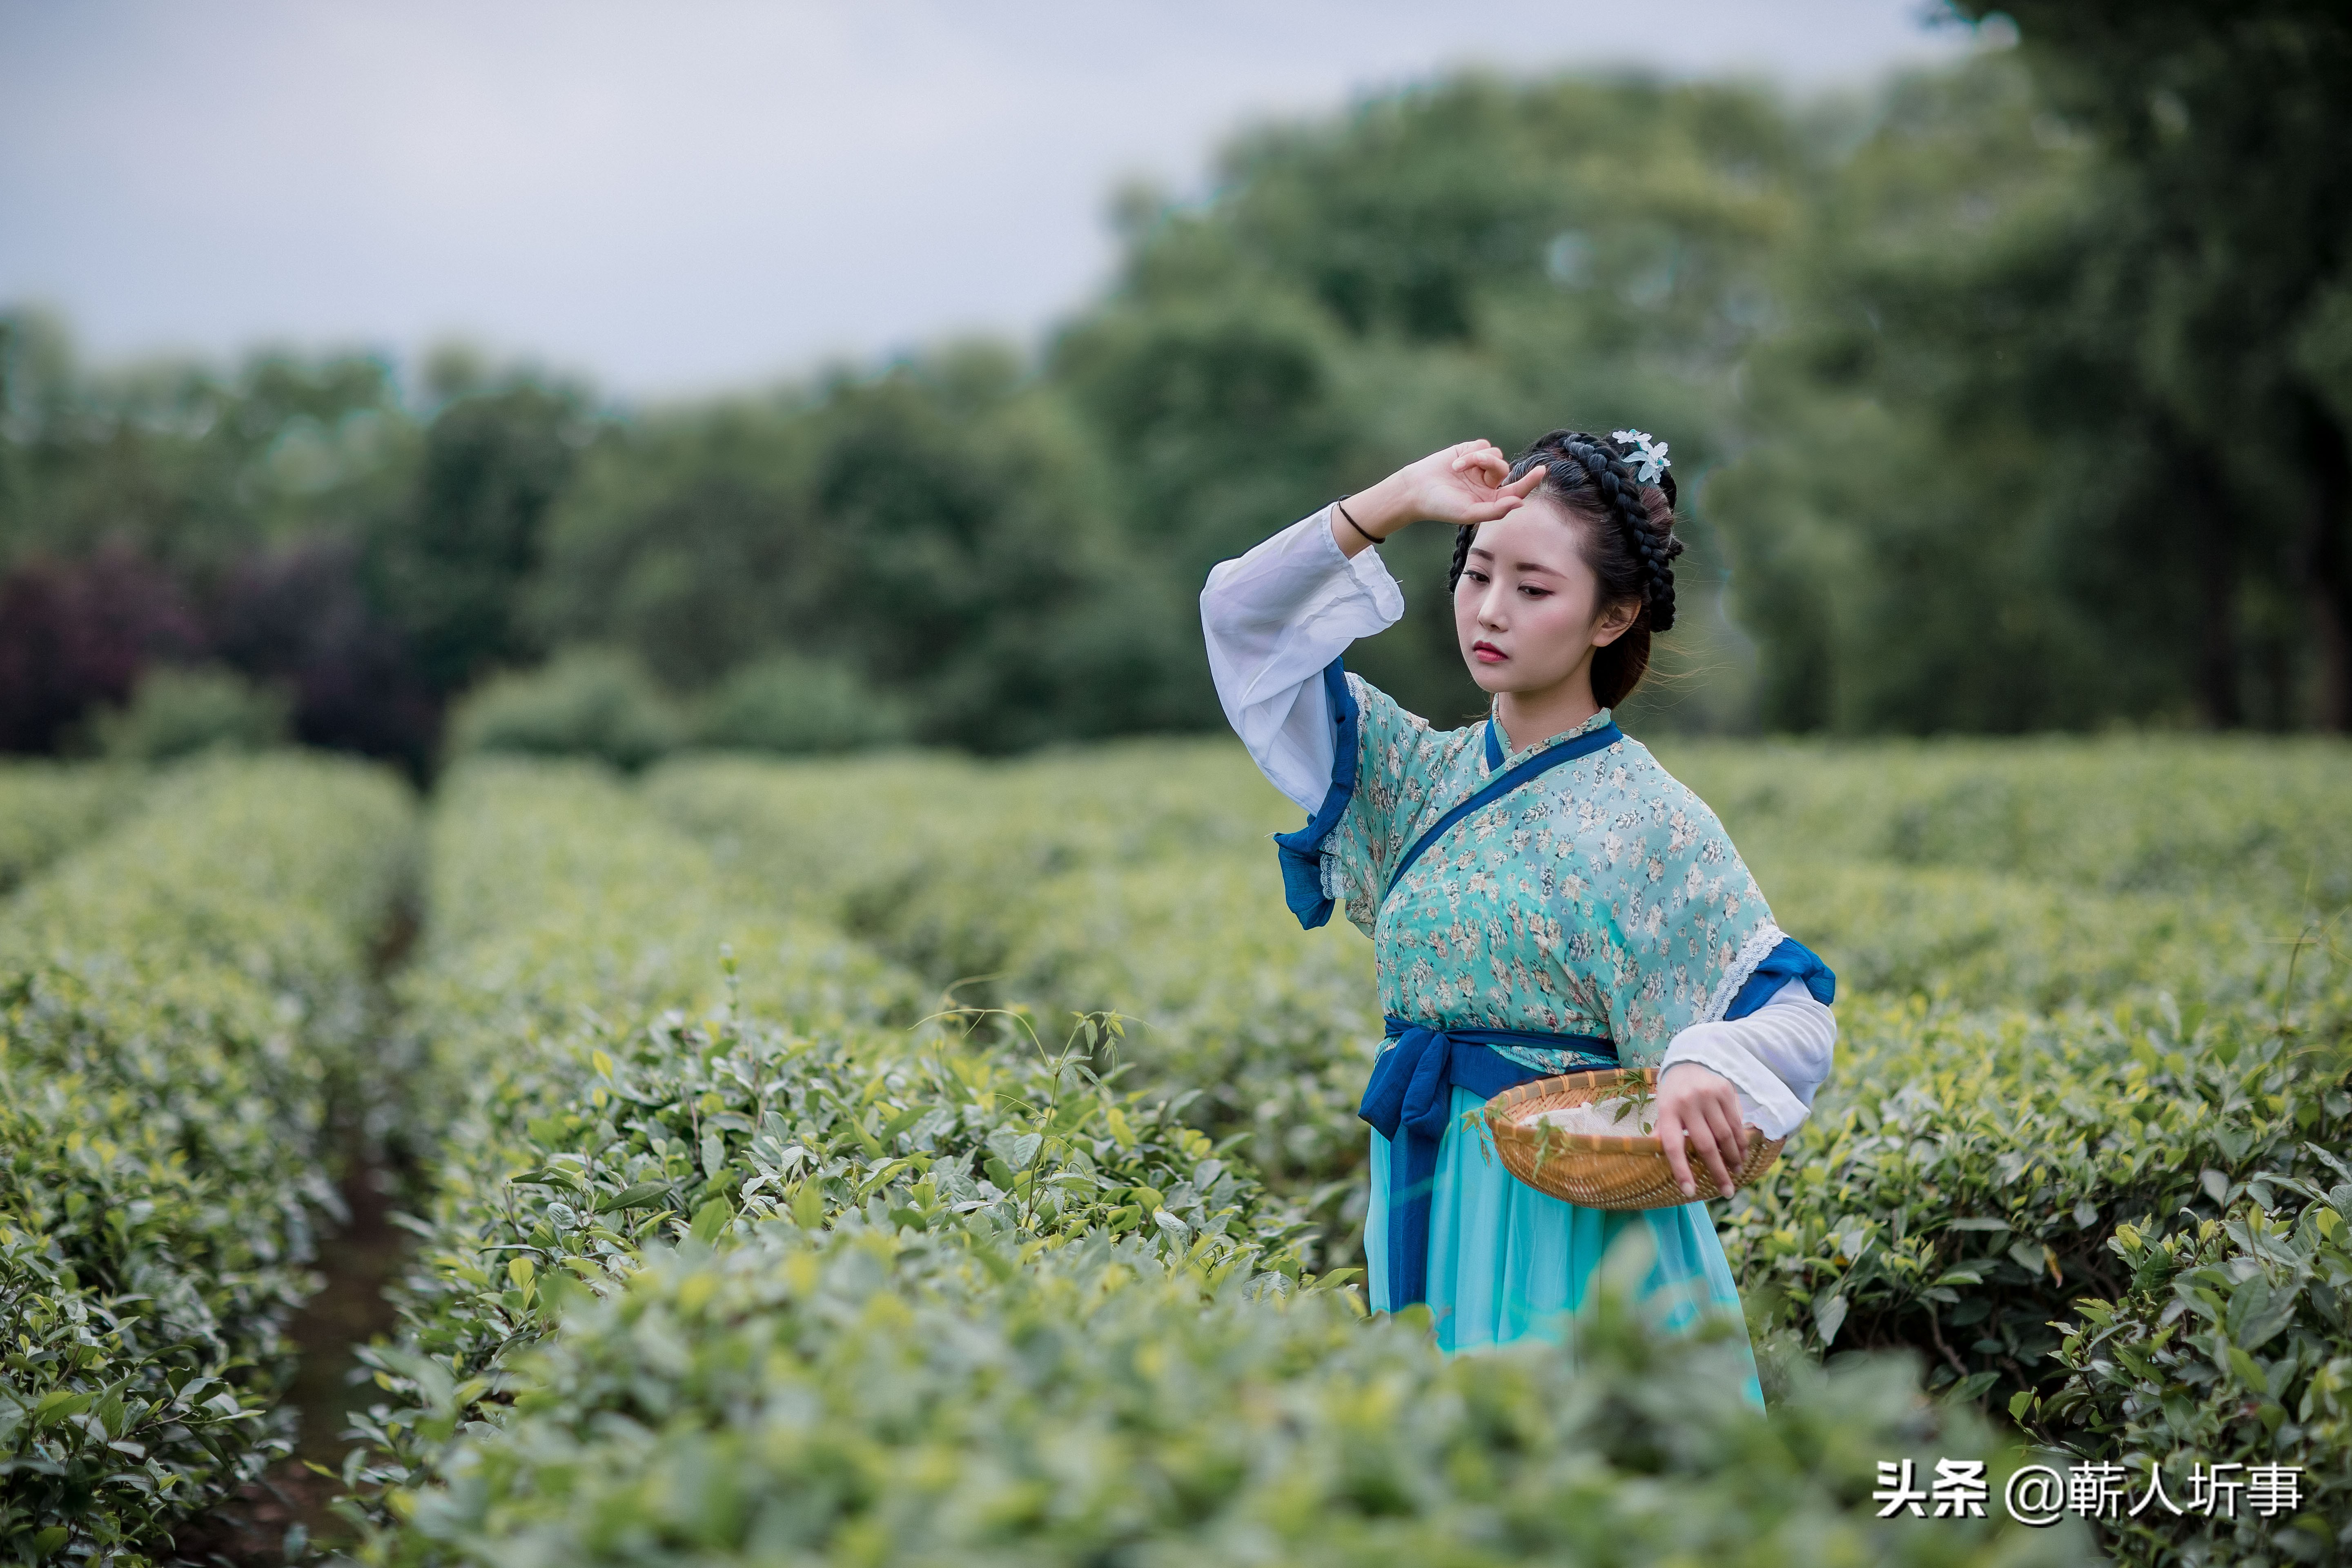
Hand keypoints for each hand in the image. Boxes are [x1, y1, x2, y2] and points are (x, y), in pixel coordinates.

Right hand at [1332, 440, 1547, 555]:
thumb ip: (1496, 510)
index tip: (1543, 470)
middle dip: (1493, 467)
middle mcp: (1489, 483)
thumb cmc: (1442, 506)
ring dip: (1479, 459)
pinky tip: (1456, 462)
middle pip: (1506, 468)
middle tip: (1479, 472)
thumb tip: (1519, 503)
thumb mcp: (1470, 513)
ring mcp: (1480, 467)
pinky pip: (1484, 445)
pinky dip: (1472, 452)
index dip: (1530, 481)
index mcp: (1492, 500)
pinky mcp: (1470, 451)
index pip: (1517, 490)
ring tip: (1459, 467)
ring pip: (1495, 455)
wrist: (1416, 489)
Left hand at [1654, 1063, 1748, 1199]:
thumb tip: (1650, 1157)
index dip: (1681, 1170)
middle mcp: (1688, 1103)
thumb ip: (1661, 1131)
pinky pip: (1737, 1123)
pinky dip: (1741, 1142)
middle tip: (1726, 1191)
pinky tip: (1742, 1153)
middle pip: (1705, 1145)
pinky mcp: (1726, 1091)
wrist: (1690, 1061)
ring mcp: (1708, 1096)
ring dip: (1733, 1158)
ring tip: (1736, 1172)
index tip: (1689, 1192)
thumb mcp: (1662, 1109)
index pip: (1673, 1145)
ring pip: (1725, 1135)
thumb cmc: (1674, 1093)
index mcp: (1667, 1110)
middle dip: (1717, 1171)